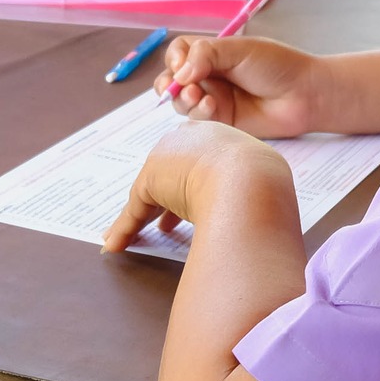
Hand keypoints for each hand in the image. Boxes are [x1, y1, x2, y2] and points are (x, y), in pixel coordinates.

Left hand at [102, 121, 293, 251]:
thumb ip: (251, 190)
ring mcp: (169, 157)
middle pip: (171, 171)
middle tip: (166, 224)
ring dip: (141, 218)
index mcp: (221, 136)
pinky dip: (126, 229)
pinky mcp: (151, 180)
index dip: (194, 185)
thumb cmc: (263, 183)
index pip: (199, 159)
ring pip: (151, 192)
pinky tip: (116, 244)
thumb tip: (262, 217)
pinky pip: (136, 210)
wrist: (249, 181)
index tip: (193, 207)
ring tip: (137, 237)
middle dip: (166, 198)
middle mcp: (191, 138)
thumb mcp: (261, 180)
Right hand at [153, 36, 325, 137]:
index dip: (175, 59)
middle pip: (173, 80)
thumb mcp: (240, 50)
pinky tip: (212, 107)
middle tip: (178, 88)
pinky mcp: (221, 121)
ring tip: (199, 96)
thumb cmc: (277, 65)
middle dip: (169, 85)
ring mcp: (214, 98)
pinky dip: (199, 112)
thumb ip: (206, 54)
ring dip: (183, 99)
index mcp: (213, 53)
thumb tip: (179, 74)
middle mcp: (209, 75)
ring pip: (181, 102)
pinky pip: (197, 119)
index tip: (183, 65)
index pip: (179, 53)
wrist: (304, 94)